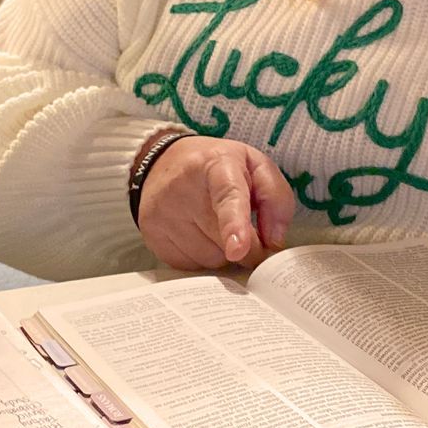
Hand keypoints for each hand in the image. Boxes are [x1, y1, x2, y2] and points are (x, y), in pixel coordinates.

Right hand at [136, 136, 294, 270]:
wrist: (162, 161)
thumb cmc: (216, 166)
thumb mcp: (255, 165)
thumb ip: (276, 198)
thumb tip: (272, 241)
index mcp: (216, 164)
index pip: (227, 197)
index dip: (235, 225)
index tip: (238, 249)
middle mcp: (184, 188)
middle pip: (223, 239)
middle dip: (245, 246)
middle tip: (245, 231)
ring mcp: (164, 213)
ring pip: (209, 258)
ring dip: (221, 251)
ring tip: (214, 225)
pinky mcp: (152, 234)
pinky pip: (190, 265)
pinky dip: (200, 256)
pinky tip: (197, 234)